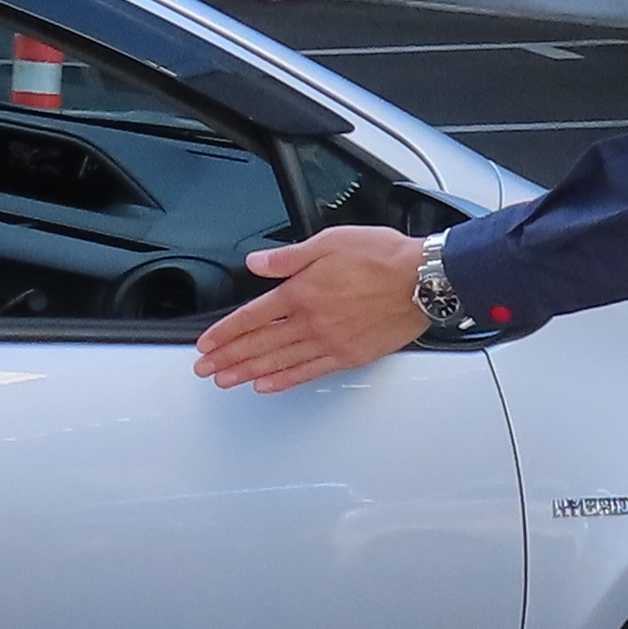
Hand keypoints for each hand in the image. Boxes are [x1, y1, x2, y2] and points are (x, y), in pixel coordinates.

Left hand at [194, 224, 436, 390]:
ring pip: (279, 362)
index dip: (226, 331)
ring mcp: (330, 342)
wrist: (423, 280)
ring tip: (224, 381)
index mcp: (303, 291)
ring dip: (247, 373)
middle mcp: (312, 321)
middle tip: (204, 370)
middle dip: (228, 357)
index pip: (252, 316)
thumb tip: (256, 263)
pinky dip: (285, 381)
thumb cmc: (383, 257)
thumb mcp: (329, 242)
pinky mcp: (350, 356)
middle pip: (259, 344)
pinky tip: (267, 386)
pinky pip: (310, 372)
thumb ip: (288, 258)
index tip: (207, 344)